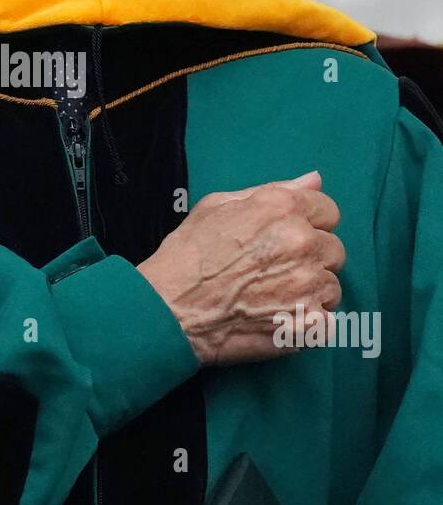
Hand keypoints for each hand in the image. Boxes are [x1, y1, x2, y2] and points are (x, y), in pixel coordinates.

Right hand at [137, 170, 345, 367]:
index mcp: (284, 208)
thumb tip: (314, 179)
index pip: (328, 211)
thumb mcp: (218, 206)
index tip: (288, 240)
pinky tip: (279, 321)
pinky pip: (327, 322)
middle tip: (277, 272)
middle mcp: (303, 243)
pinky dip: (307, 324)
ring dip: (310, 293)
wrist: (169, 310)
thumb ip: (273, 190)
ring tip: (274, 299)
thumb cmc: (187, 256)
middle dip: (311, 259)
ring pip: (331, 287)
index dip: (310, 224)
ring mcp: (309, 286)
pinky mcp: (308, 325)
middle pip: (334, 250)